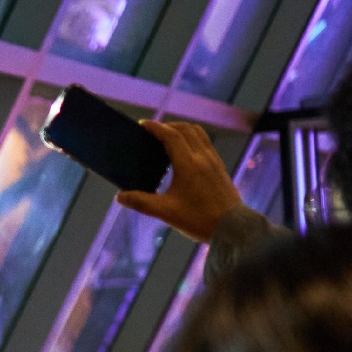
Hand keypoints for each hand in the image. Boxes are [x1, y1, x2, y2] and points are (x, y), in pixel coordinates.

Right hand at [120, 122, 241, 241]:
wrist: (231, 227)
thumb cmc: (199, 219)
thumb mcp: (166, 212)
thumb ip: (141, 202)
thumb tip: (120, 197)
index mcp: (188, 164)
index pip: (171, 136)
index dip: (155, 127)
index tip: (143, 125)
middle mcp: (203, 157)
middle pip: (185, 129)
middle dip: (168, 126)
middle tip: (153, 131)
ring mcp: (213, 160)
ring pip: (197, 133)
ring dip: (182, 129)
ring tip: (169, 137)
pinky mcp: (220, 166)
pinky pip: (205, 142)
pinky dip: (193, 138)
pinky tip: (186, 151)